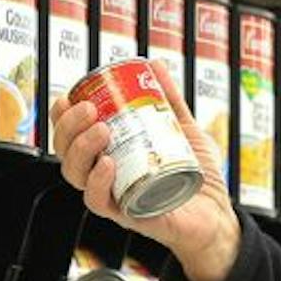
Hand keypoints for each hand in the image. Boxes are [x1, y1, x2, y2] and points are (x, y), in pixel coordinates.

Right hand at [51, 59, 242, 280]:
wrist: (219, 214)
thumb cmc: (198, 177)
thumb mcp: (185, 130)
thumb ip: (170, 100)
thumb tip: (155, 65)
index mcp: (110, 156)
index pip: (72, 137)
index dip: (61, 118)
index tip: (69, 96)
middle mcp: (105, 177)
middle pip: (67, 153)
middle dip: (69, 127)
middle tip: (90, 109)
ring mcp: (113, 197)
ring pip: (76, 176)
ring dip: (80, 148)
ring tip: (101, 129)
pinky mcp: (127, 215)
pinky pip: (99, 202)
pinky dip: (97, 182)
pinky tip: (108, 163)